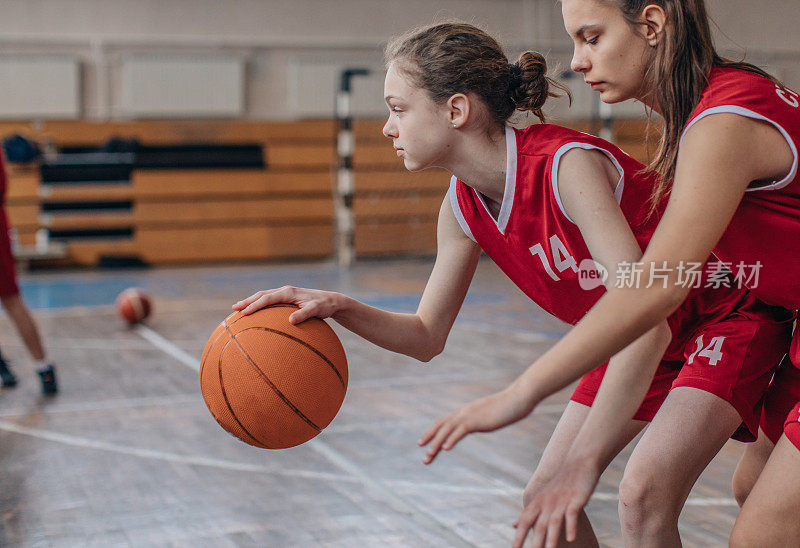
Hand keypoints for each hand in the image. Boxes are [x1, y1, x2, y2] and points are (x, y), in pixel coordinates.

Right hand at [232, 286, 344, 323]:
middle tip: (234, 309)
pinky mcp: (287, 299)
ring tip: (239, 309)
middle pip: (262, 295)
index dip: (254, 305)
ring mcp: (286, 294)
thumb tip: (291, 321)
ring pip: (264, 296)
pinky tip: (256, 314)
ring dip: (252, 302)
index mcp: (289, 292)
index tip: (244, 312)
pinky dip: (261, 305)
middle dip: (247, 301)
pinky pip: (270, 301)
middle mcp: (285, 291)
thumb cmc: (324, 306)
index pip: (267, 298)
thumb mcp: (316, 310)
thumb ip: (304, 314)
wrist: (332, 301)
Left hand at [418, 385, 535, 464]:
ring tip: (428, 456)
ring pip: (447, 430)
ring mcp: (469, 416)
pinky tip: (445, 448)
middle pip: (441, 426)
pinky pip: (461, 431)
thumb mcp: (490, 415)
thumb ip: (482, 419)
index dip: (433, 431)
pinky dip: (451, 439)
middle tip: (422, 454)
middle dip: (429, 439)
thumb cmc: (507, 407)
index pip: (444, 421)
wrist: (518, 398)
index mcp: (466, 411)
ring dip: (436, 443)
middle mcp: (464, 412)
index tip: (423, 442)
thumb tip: (480, 424)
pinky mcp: (477, 421)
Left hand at [512, 459, 599, 547]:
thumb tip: (514, 526)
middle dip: (535, 543)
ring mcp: (561, 501)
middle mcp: (547, 503)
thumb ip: (529, 513)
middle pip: (539, 526)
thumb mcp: (541, 497)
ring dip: (551, 539)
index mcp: (537, 503)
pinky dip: (571, 526)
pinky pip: (572, 514)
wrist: (578, 462)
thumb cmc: (559, 483)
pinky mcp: (576, 499)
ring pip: (554, 522)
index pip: (525, 521)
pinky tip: (570, 539)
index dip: (519, 536)